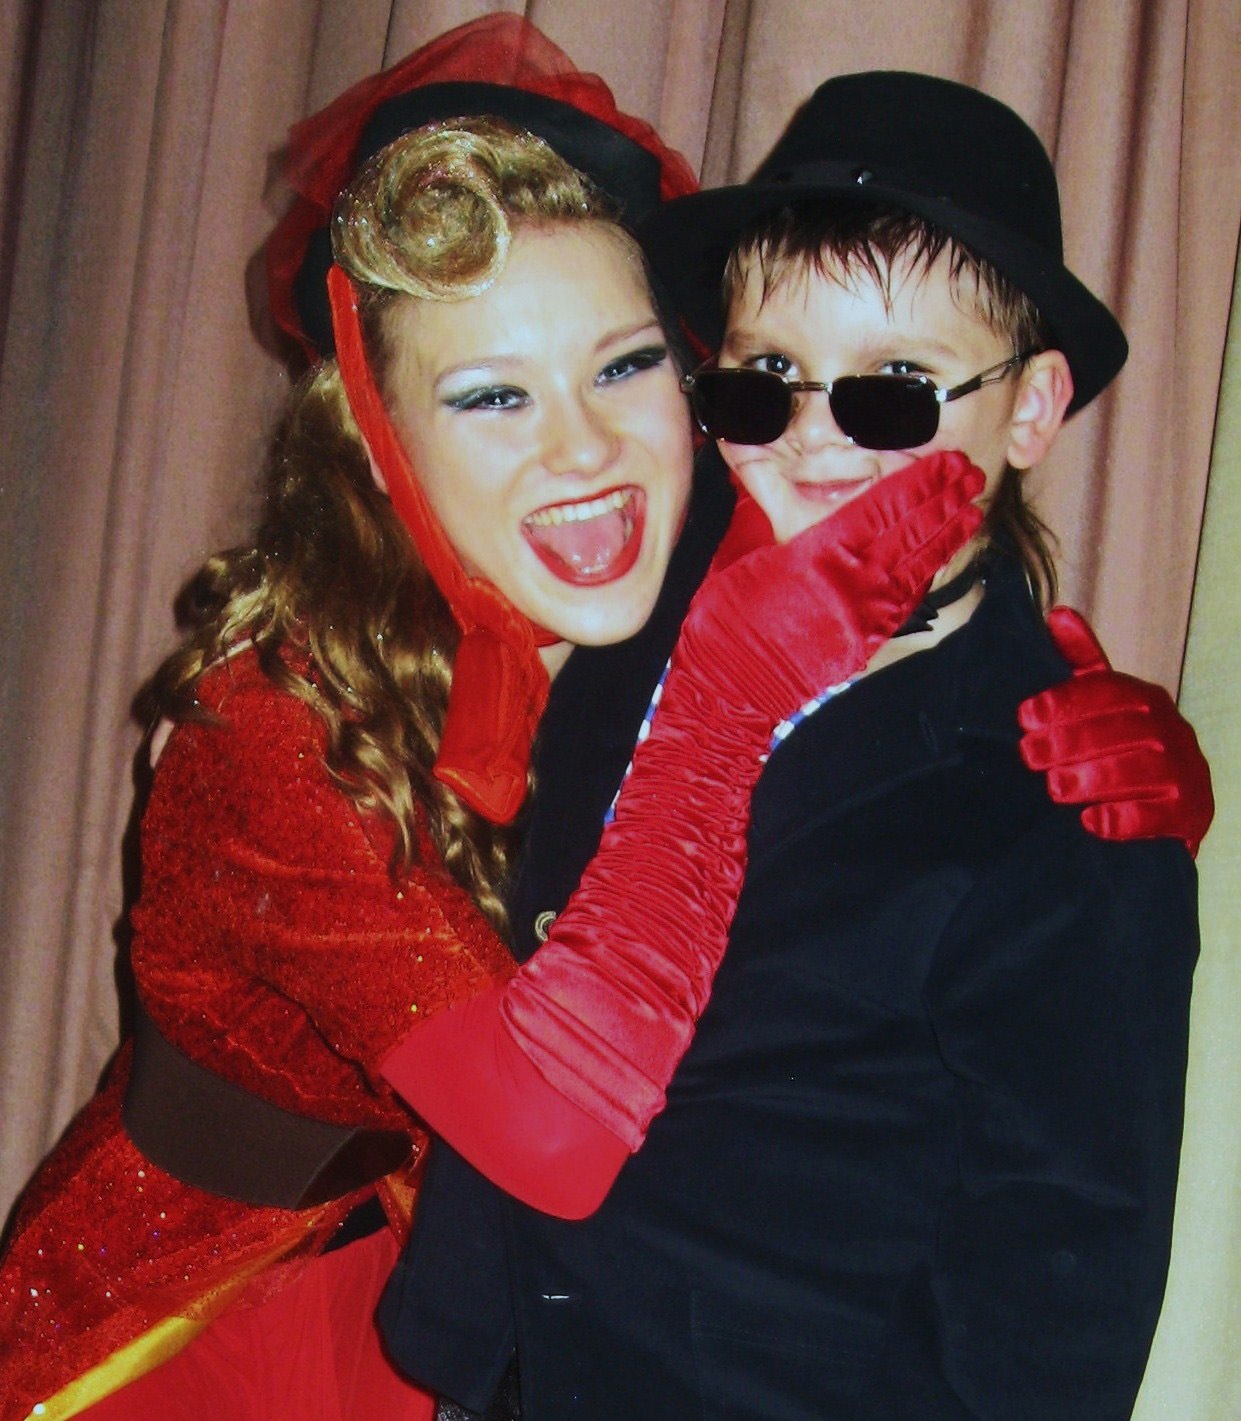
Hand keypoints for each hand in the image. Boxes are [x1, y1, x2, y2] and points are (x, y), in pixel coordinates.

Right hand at [677, 450, 985, 728]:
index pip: (889, 504)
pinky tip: (940, 558)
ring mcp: (867, 610)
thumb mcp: (750, 551)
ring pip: (920, 564)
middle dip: (948, 500)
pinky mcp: (868, 638)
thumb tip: (757, 453)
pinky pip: (908, 598)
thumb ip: (773, 503)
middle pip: (914, 529)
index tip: (949, 462)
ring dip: (949, 535)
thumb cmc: (729, 615)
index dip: (924, 481)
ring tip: (973, 511)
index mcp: (826, 548)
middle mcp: (856, 577)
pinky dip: (927, 574)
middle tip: (974, 475)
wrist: (734, 683)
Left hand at [1019, 607, 1212, 854]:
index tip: (1025, 716)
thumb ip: (1083, 663)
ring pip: (1141, 770)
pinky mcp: (1189, 812)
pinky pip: (1158, 815)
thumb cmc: (1127, 748)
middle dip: (1070, 742)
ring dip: (1094, 778)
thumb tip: (1058, 613)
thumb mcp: (1105, 704)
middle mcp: (1171, 730)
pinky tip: (1092, 822)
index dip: (1065, 701)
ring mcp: (1185, 770)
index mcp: (1146, 699)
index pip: (1108, 691)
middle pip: (1122, 730)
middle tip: (1029, 756)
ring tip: (1054, 788)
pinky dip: (1124, 819)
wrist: (1177, 806)